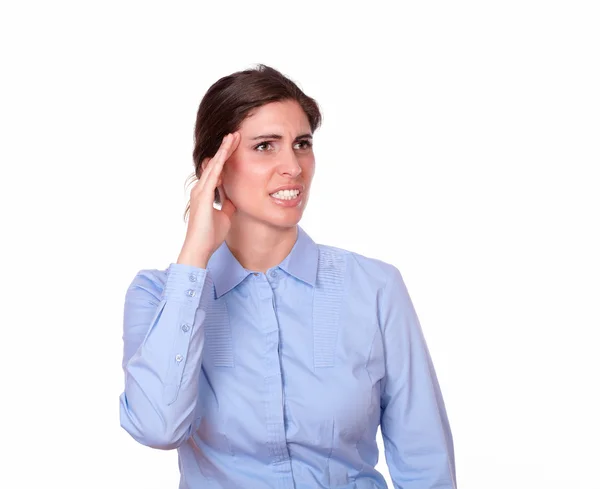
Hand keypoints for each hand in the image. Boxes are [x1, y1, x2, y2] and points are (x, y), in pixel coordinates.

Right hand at [178, 132, 239, 266]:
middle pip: (215, 163)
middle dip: (225, 149)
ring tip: (232, 136)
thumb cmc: (210, 235)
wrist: (200, 248)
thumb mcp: (225, 216)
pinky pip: (213, 174)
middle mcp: (201, 189)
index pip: (218, 170)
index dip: (227, 158)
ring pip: (214, 165)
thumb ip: (228, 204)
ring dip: (223, 150)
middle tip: (235, 134)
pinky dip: (221, 162)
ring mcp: (200, 191)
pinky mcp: (203, 195)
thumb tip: (234, 198)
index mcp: (206, 193)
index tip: (236, 146)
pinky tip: (227, 151)